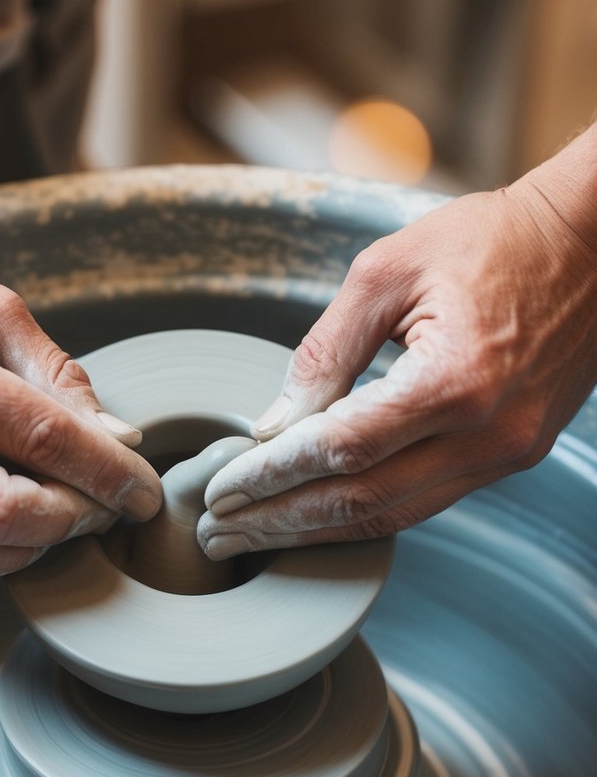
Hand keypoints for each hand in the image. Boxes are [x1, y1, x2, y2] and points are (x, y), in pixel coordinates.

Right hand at [0, 207, 160, 580]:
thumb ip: (58, 375)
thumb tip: (118, 440)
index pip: (40, 440)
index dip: (107, 474)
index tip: (143, 491)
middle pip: (2, 517)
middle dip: (73, 521)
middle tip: (106, 505)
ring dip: (30, 546)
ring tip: (61, 510)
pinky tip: (8, 509)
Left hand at [199, 130, 596, 557]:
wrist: (592, 245)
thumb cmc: (491, 240)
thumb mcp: (388, 270)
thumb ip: (326, 350)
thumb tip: (275, 424)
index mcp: (454, 380)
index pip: (340, 449)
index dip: (272, 476)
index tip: (220, 489)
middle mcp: (487, 433)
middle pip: (361, 501)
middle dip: (279, 522)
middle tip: (218, 534)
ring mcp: (506, 452)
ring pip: (393, 516)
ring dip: (317, 531)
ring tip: (253, 536)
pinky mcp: (513, 454)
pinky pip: (426, 500)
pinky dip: (365, 514)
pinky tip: (318, 516)